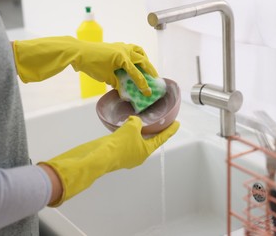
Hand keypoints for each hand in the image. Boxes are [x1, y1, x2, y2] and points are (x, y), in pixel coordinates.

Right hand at [13, 36, 157, 95]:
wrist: (78, 53)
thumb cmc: (89, 60)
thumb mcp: (105, 69)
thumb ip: (115, 76)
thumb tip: (121, 86)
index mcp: (121, 49)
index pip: (137, 55)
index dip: (145, 64)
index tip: (150, 74)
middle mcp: (124, 49)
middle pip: (143, 57)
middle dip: (151, 69)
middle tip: (155, 79)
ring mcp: (122, 53)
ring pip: (141, 62)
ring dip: (148, 73)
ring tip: (151, 85)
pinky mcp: (118, 59)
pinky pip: (132, 72)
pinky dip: (138, 81)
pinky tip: (141, 88)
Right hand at [39, 116, 178, 206]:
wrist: (98, 156)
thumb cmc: (119, 143)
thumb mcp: (131, 128)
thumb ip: (136, 122)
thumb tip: (134, 122)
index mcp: (145, 151)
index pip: (161, 138)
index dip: (170, 130)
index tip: (177, 123)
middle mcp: (138, 156)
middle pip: (148, 140)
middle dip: (152, 130)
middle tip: (157, 119)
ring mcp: (126, 156)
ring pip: (135, 141)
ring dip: (137, 132)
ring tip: (139, 120)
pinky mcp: (116, 154)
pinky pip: (125, 142)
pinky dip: (127, 133)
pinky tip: (124, 126)